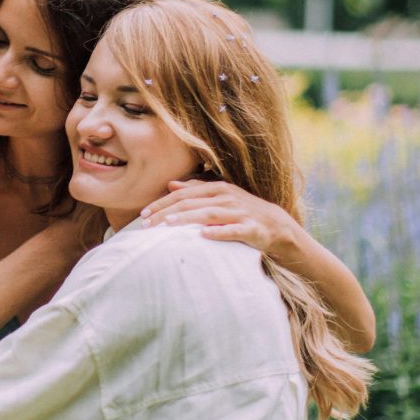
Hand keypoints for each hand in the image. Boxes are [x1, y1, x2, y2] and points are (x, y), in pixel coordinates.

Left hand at [140, 179, 296, 255]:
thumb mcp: (219, 196)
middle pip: (190, 203)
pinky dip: (218, 232)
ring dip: (186, 219)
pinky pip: (233, 230)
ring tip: (167, 226)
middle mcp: (226, 197)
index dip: (161, 203)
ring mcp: (239, 212)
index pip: (182, 194)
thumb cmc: (240, 210)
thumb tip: (170, 184)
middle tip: (146, 225)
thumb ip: (195, 189)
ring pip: (208, 214)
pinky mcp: (252, 229)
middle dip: (166, 213)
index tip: (143, 214)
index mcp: (216, 188)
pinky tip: (203, 235)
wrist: (276, 225)